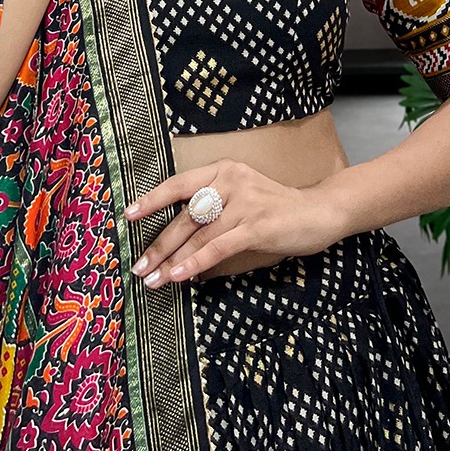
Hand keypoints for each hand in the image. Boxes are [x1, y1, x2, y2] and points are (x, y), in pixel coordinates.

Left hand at [123, 159, 346, 284]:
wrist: (321, 211)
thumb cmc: (277, 210)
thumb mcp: (242, 199)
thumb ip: (214, 212)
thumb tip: (177, 245)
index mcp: (223, 170)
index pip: (180, 184)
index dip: (152, 199)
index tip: (128, 215)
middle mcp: (231, 181)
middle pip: (184, 215)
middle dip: (158, 244)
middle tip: (138, 266)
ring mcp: (244, 202)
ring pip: (198, 235)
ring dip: (172, 260)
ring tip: (153, 279)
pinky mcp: (256, 225)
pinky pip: (217, 247)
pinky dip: (195, 263)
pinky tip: (179, 276)